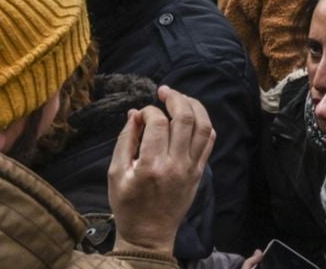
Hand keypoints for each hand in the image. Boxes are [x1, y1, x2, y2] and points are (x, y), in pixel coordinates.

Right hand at [108, 86, 216, 253]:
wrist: (148, 234)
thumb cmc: (128, 205)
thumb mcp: (116, 174)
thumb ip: (125, 141)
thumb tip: (135, 114)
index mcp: (151, 165)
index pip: (158, 123)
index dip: (149, 110)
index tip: (141, 113)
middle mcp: (176, 164)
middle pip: (185, 118)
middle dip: (175, 97)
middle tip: (164, 91)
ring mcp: (191, 168)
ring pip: (203, 126)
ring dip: (194, 106)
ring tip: (180, 98)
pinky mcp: (199, 172)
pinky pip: (209, 141)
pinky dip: (204, 124)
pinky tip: (193, 116)